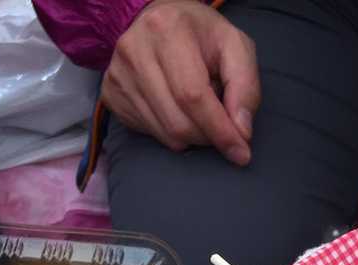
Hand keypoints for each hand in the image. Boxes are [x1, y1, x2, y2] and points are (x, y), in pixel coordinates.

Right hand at [102, 0, 260, 165]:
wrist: (156, 19)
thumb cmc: (200, 35)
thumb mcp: (234, 47)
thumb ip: (245, 87)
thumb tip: (241, 132)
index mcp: (167, 30)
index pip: (193, 96)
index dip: (220, 131)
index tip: (241, 153)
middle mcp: (134, 50)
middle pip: (178, 122)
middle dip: (208, 137)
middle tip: (221, 126)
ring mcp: (118, 74)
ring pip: (165, 134)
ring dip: (192, 137)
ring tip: (198, 110)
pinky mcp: (111, 94)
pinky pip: (149, 133)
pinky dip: (171, 133)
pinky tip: (176, 109)